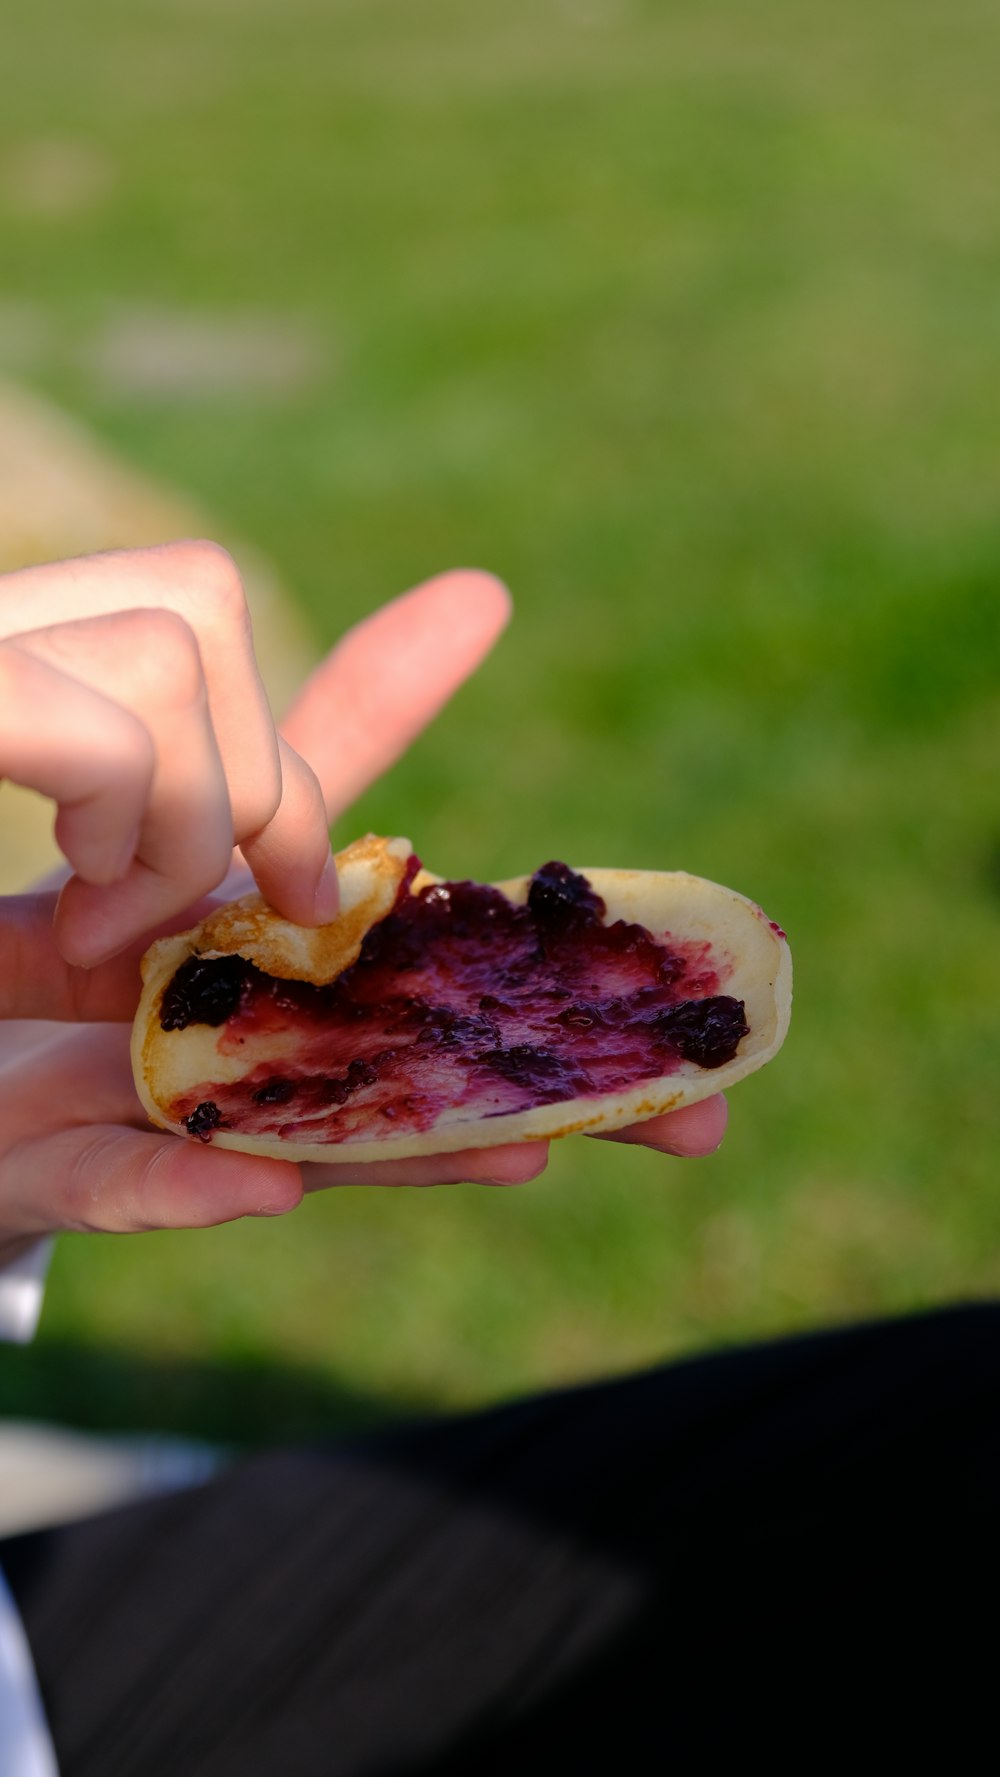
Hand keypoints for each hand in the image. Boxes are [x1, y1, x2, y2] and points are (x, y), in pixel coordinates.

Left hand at [0, 550, 725, 1260]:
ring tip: (523, 1153)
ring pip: (297, 1142)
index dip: (565, 993)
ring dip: (406, 1157)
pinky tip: (265, 1183)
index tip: (691, 1005)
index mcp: (302, 982)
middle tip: (694, 1118)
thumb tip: (488, 595)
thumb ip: (325, 742)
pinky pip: (113, 1181)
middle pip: (412, 1085)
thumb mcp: (211, 823)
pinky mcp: (49, 1168)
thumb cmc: (81, 946)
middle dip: (541, 1095)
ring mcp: (157, 1123)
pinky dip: (185, 1186)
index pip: (448, 980)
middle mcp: (255, 1065)